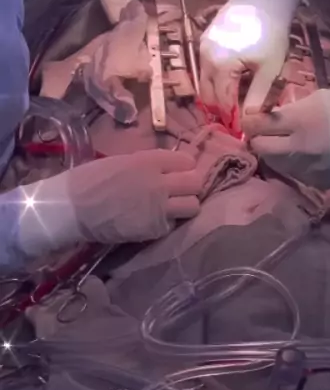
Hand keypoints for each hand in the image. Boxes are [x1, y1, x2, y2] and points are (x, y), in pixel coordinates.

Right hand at [18, 150, 201, 258]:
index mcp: (150, 161)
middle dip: (190, 187)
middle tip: (179, 192)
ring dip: (185, 206)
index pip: (187, 160)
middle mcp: (160, 182)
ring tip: (172, 208)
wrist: (72, 207)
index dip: (184, 168)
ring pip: (193, 205)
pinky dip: (166, 223)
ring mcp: (160, 207)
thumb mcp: (122, 161)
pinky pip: (173, 224)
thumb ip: (148, 164)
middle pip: (196, 182)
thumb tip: (166, 168)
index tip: (177, 174)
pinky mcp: (155, 228)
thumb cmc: (90, 180)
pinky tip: (152, 221)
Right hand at [200, 1, 287, 128]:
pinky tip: (231, 81)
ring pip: (204, 80)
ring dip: (216, 93)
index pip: (221, 101)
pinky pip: (206, 66)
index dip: (231, 117)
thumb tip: (249, 121)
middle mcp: (205, 57)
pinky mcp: (205, 38)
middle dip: (219, 109)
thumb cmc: (272, 32)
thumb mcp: (270, 69)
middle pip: (207, 94)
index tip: (241, 129)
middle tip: (235, 118)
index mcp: (220, 66)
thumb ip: (258, 97)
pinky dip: (215, 77)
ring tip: (234, 101)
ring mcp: (203, 46)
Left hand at [243, 90, 329, 189]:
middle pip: (259, 148)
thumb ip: (294, 107)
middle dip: (257, 140)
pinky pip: (295, 174)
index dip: (250, 121)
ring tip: (286, 143)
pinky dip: (293, 165)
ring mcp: (308, 169)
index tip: (252, 119)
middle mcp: (299, 148)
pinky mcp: (318, 183)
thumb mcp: (323, 98)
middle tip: (263, 133)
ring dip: (275, 153)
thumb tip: (271, 115)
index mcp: (300, 121)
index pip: (257, 125)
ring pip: (275, 164)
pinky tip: (305, 155)